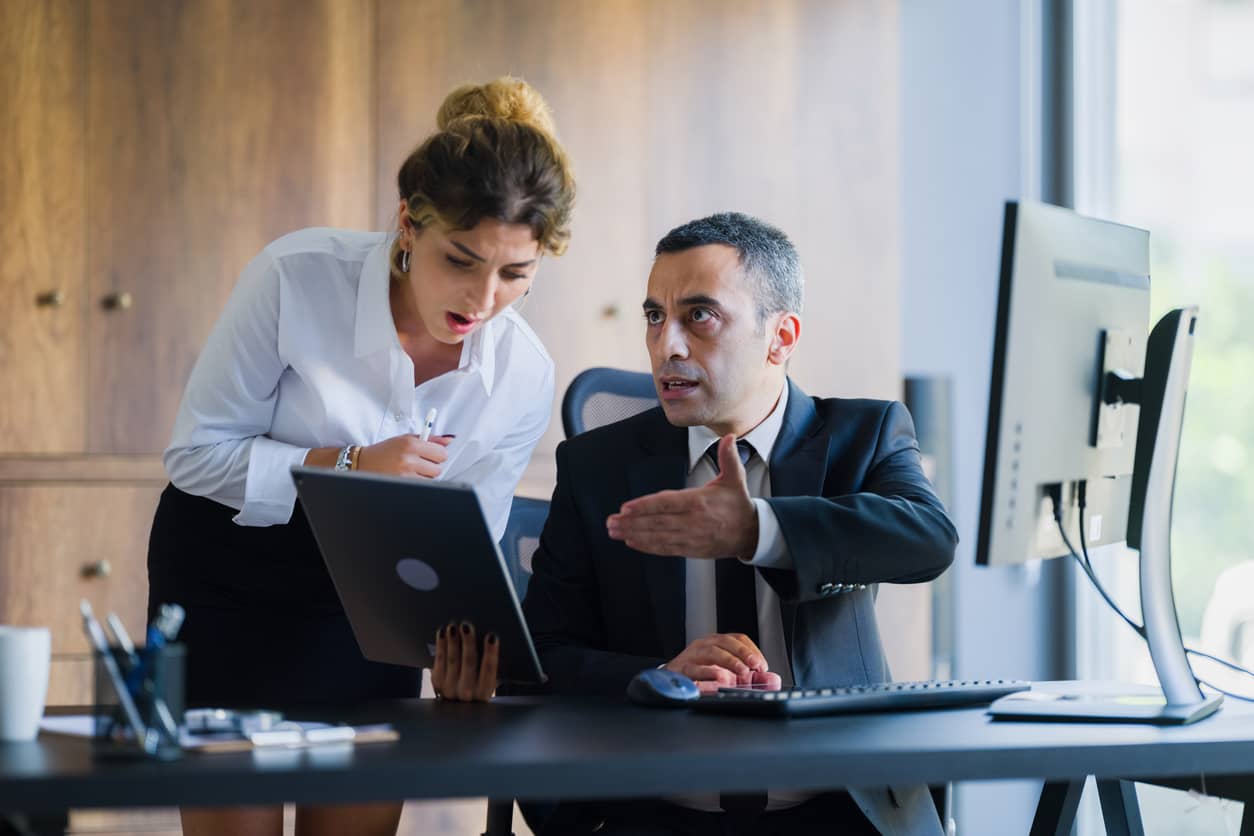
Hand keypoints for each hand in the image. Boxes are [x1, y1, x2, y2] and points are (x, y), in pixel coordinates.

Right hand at [356, 434, 452, 477]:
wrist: (363, 463)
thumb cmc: (386, 450)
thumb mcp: (405, 439)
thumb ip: (429, 438)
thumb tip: (449, 441)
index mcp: (410, 444)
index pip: (441, 453)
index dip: (438, 455)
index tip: (432, 455)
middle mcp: (408, 459)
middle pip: (438, 468)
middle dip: (432, 466)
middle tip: (420, 463)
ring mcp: (405, 474)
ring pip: (431, 479)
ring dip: (425, 476)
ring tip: (411, 470)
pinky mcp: (402, 485)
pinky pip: (422, 486)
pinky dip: (418, 483)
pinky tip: (407, 477)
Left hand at [431, 622, 498, 701]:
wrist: (457, 708)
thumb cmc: (478, 687)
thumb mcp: (488, 683)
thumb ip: (491, 667)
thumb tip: (492, 638)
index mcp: (485, 692)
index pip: (490, 670)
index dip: (491, 653)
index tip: (492, 636)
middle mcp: (467, 692)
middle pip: (469, 663)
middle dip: (468, 642)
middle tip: (467, 625)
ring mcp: (450, 688)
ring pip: (452, 660)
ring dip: (452, 641)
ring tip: (453, 626)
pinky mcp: (437, 682)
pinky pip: (439, 661)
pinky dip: (441, 645)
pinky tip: (442, 633)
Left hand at [606, 434, 757, 558]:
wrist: (752, 533)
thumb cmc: (738, 504)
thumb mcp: (736, 478)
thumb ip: (729, 457)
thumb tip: (729, 437)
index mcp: (700, 502)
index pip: (667, 503)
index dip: (645, 506)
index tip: (626, 507)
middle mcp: (693, 521)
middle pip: (657, 522)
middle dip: (632, 522)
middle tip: (611, 521)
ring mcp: (691, 537)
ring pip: (658, 536)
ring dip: (634, 534)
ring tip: (614, 531)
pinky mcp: (691, 549)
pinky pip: (666, 549)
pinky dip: (648, 546)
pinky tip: (632, 541)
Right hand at [664, 633, 781, 694]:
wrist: (668, 680)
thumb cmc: (698, 676)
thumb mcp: (725, 673)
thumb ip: (748, 676)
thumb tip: (771, 679)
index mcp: (716, 643)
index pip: (737, 638)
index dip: (752, 650)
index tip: (762, 665)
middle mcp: (704, 645)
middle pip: (726, 642)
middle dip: (743, 653)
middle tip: (755, 666)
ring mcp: (691, 656)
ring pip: (711, 652)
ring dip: (729, 661)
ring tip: (742, 672)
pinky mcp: (681, 669)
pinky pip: (695, 669)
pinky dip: (708, 673)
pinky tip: (720, 678)